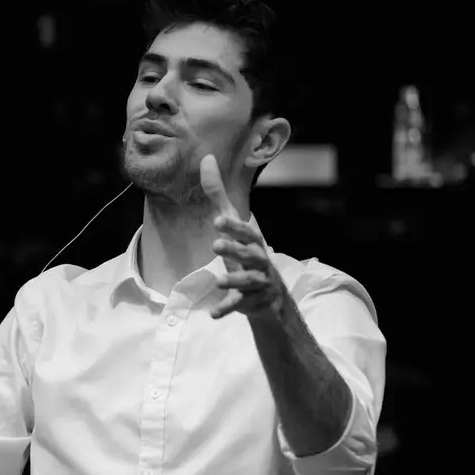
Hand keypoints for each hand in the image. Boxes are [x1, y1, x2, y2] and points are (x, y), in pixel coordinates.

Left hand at [199, 153, 285, 319]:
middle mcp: (259, 260)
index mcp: (253, 241)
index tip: (217, 219)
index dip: (234, 226)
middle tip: (215, 244)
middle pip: (250, 254)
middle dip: (234, 249)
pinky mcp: (252, 301)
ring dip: (233, 280)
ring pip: (247, 281)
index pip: (245, 231)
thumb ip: (218, 196)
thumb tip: (206, 159)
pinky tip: (214, 315)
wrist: (269, 295)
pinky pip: (240, 306)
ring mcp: (257, 282)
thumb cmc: (246, 253)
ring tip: (218, 281)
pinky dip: (228, 309)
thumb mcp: (232, 225)